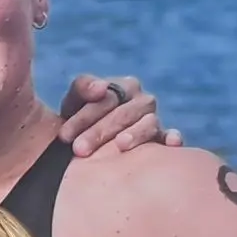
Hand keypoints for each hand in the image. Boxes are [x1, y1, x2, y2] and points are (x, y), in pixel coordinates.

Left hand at [57, 73, 181, 155]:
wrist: (90, 145)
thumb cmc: (81, 121)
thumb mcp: (75, 102)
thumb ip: (82, 88)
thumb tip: (102, 87)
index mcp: (123, 86)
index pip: (106, 98)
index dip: (83, 117)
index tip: (64, 136)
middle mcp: (142, 101)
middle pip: (124, 113)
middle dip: (99, 131)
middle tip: (79, 150)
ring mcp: (155, 120)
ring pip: (148, 123)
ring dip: (134, 134)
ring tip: (120, 145)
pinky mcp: (163, 140)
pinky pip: (171, 136)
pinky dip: (172, 137)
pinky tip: (171, 143)